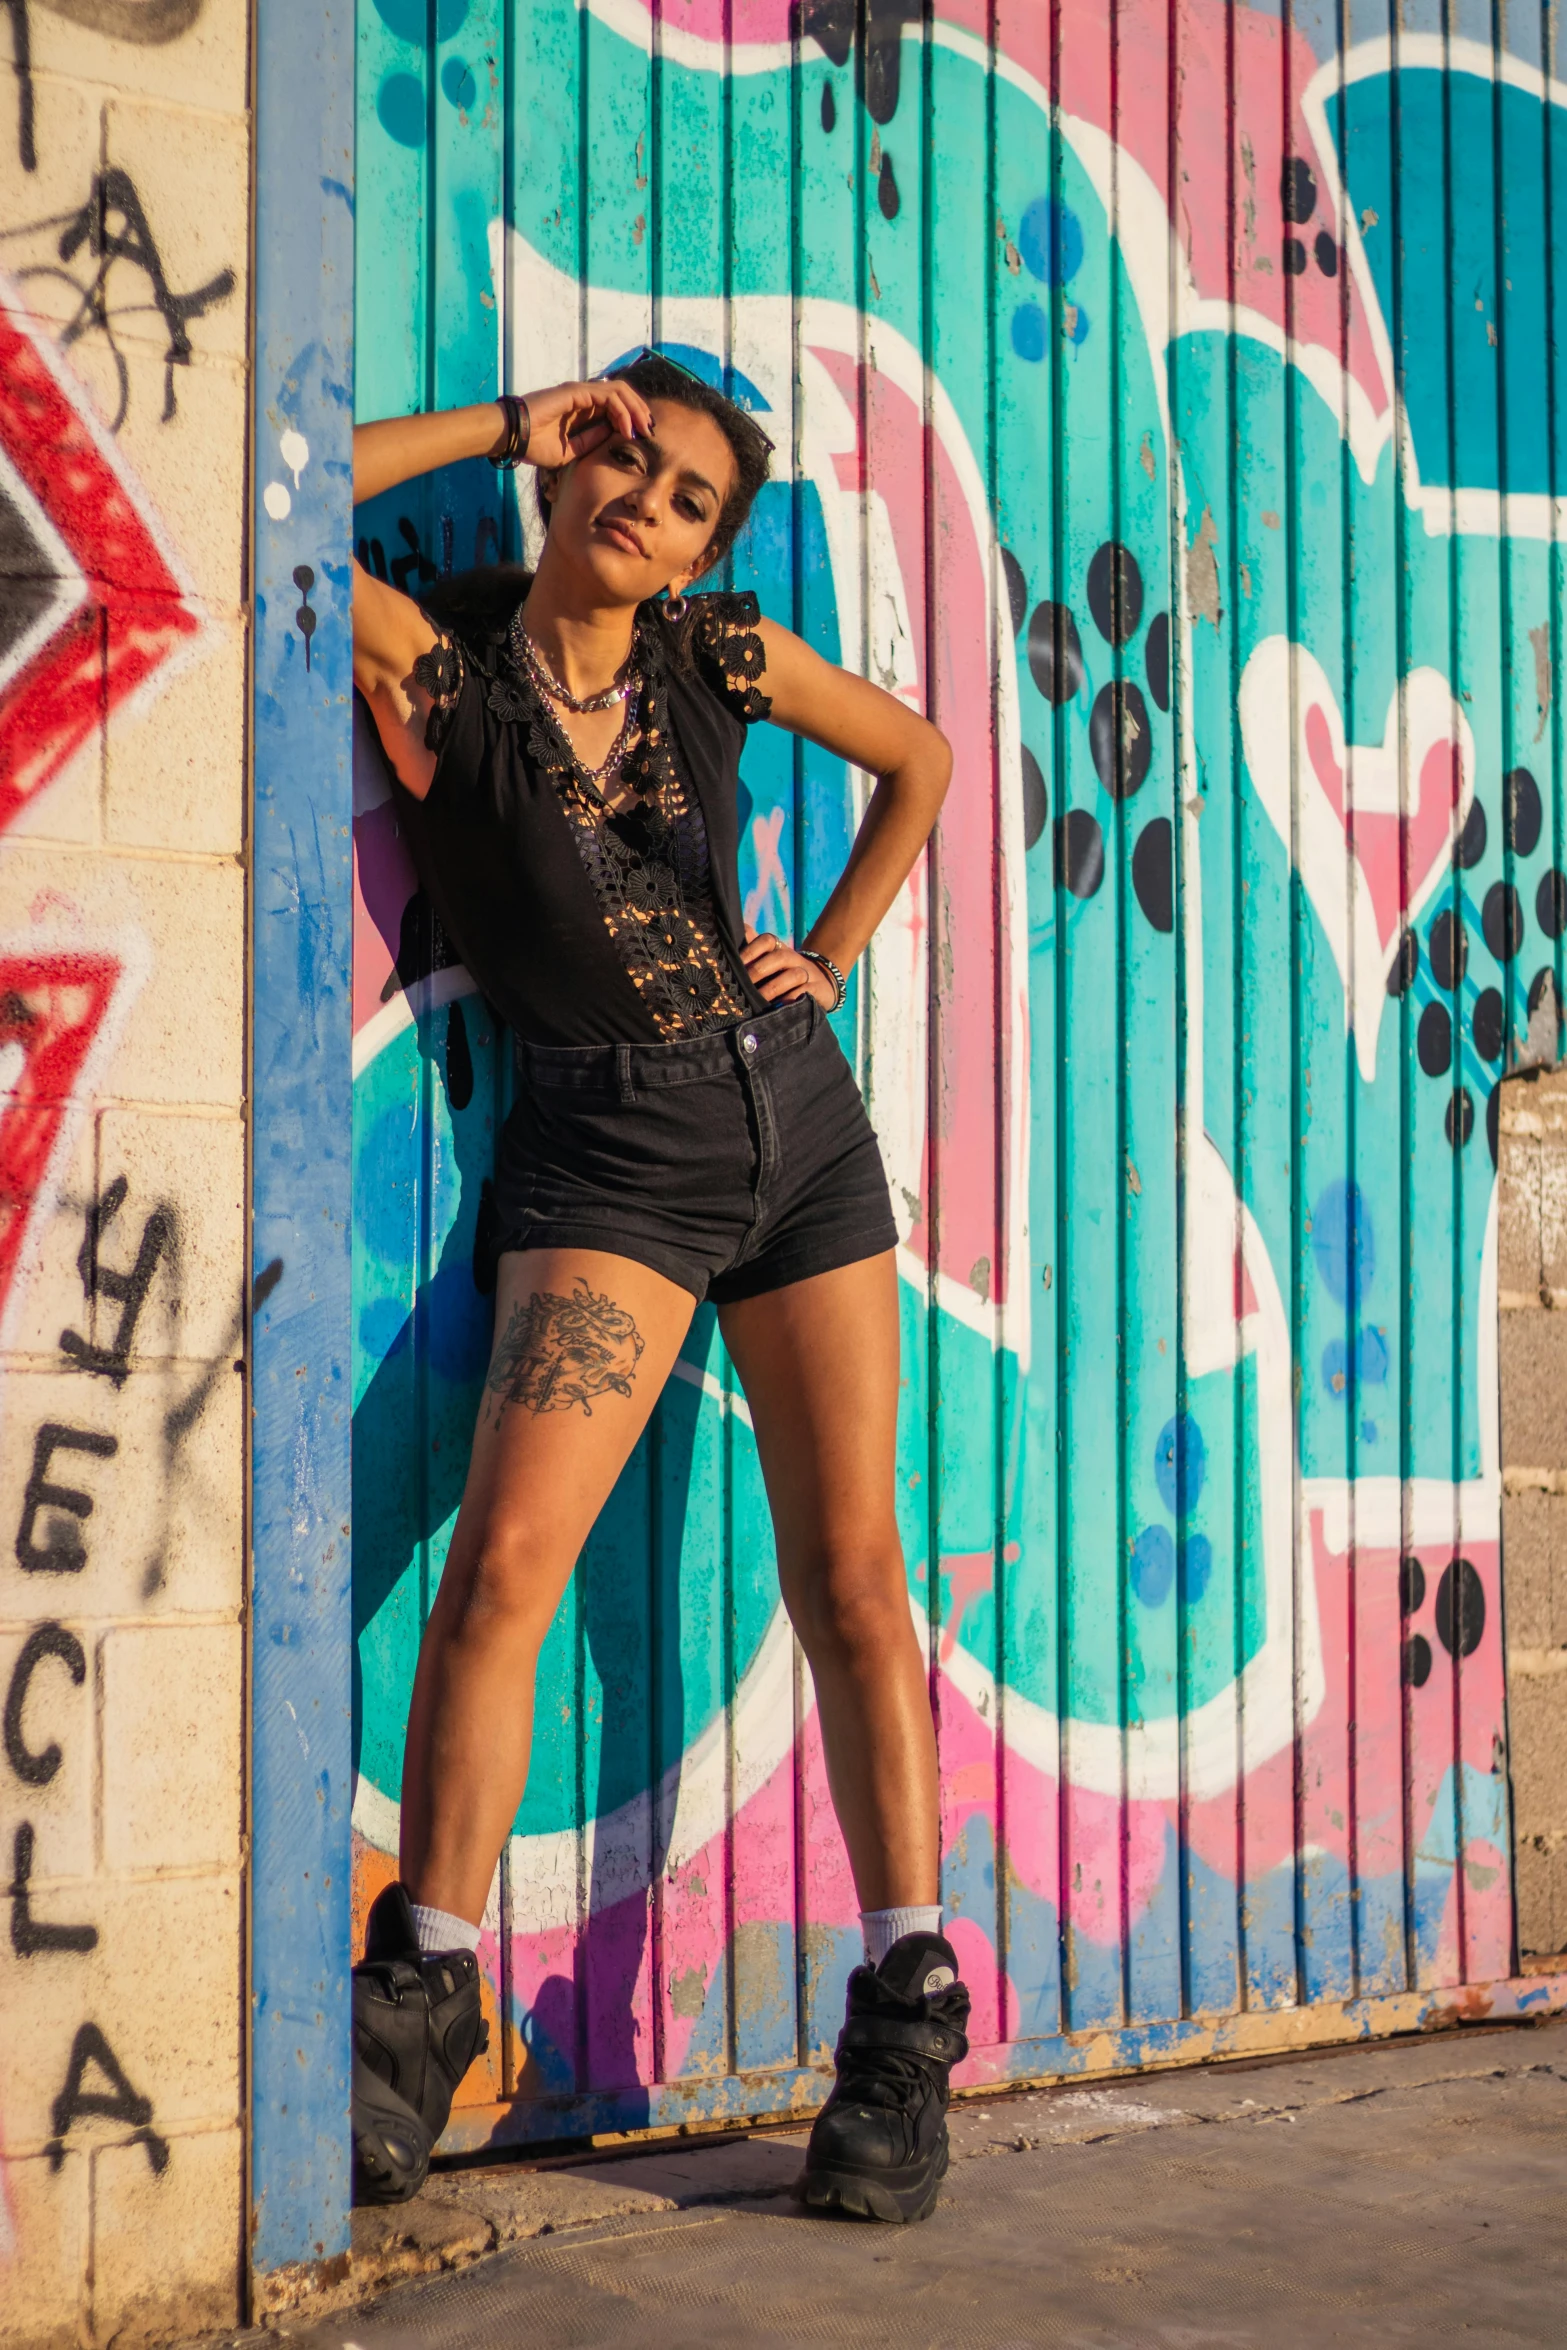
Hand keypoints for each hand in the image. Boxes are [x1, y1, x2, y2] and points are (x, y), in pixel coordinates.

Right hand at [517, 379, 655, 470]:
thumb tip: (613, 434)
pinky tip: (627, 429)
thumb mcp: (572, 451)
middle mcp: (584, 397)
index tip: (643, 437)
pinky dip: (622, 411)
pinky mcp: (577, 392)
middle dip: (641, 412)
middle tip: (650, 432)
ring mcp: (581, 392)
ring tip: (643, 430)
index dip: (634, 418)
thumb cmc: (536, 445)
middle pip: (623, 395)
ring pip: (620, 392)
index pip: (617, 405)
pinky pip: (609, 396)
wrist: (515, 437)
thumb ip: (592, 441)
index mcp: (583, 409)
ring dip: (636, 410)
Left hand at [741, 925, 837, 1009]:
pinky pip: (805, 992)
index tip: (735, 965)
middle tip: (741, 986)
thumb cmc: (783, 972)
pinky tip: (777, 1007)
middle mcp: (793, 958)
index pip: (767, 940)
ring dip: (773, 988)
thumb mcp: (769, 959)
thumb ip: (751, 945)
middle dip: (758, 971)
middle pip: (779, 957)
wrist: (821, 983)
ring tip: (757, 1001)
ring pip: (794, 975)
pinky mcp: (817, 989)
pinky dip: (791, 999)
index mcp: (779, 948)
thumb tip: (730, 929)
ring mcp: (807, 973)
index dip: (750, 950)